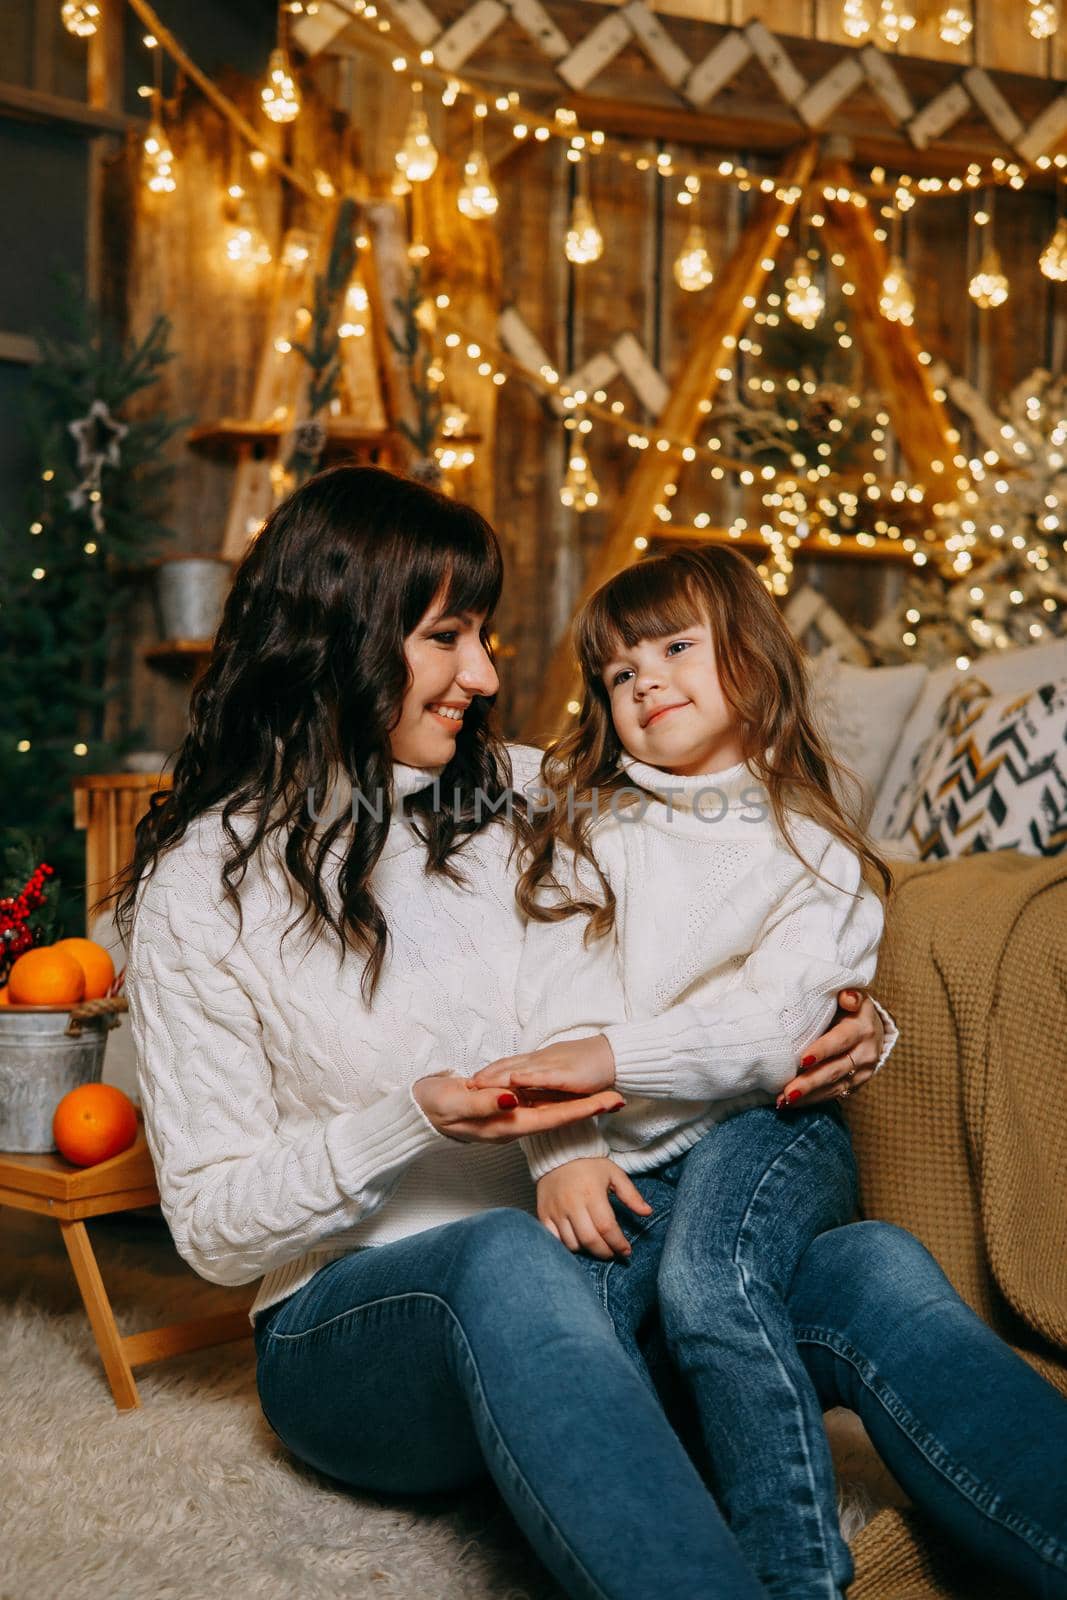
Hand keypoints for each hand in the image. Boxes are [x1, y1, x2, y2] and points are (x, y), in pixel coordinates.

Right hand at [413, 1072, 623, 1142]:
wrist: (416, 1111)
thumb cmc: (434, 1106)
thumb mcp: (456, 1102)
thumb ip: (484, 1101)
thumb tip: (513, 1098)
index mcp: (505, 1124)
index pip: (552, 1117)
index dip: (582, 1110)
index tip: (607, 1103)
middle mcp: (511, 1123)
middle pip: (558, 1116)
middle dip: (589, 1108)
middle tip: (618, 1098)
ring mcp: (507, 1117)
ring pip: (549, 1110)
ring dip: (576, 1103)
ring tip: (603, 1095)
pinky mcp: (502, 1108)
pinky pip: (535, 1104)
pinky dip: (555, 1099)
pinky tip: (568, 1094)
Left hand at [466, 1035, 616, 1099]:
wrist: (615, 1056)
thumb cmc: (589, 1063)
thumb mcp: (558, 1068)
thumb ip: (540, 1075)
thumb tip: (521, 1084)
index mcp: (538, 1060)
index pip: (507, 1065)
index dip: (489, 1072)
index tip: (472, 1080)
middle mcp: (540, 1061)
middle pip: (507, 1066)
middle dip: (485, 1076)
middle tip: (466, 1085)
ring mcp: (552, 1066)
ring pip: (519, 1071)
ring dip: (498, 1077)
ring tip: (479, 1083)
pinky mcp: (565, 1075)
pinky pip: (543, 1077)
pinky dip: (527, 1078)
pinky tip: (514, 1082)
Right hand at [537, 1158, 652, 1260]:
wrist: (557, 1154)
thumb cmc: (589, 1165)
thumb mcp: (614, 1174)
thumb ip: (631, 1195)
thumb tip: (648, 1212)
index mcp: (592, 1193)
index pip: (606, 1228)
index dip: (618, 1244)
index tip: (626, 1251)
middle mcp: (572, 1204)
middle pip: (590, 1240)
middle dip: (605, 1252)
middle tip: (613, 1253)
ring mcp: (555, 1210)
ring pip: (572, 1243)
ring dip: (587, 1250)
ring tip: (596, 1246)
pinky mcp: (543, 1214)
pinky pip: (554, 1240)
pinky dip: (566, 1246)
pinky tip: (577, 1242)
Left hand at [777, 989, 883, 1109]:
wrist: (873, 1027)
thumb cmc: (850, 1008)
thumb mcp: (852, 996)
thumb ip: (849, 995)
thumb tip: (846, 997)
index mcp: (862, 1028)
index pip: (840, 1040)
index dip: (822, 1051)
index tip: (802, 1060)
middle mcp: (865, 1052)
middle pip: (835, 1070)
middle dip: (810, 1082)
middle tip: (787, 1092)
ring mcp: (863, 1072)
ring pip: (834, 1087)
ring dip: (808, 1096)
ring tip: (783, 1100)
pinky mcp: (856, 1084)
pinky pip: (834, 1095)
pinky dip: (812, 1100)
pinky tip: (792, 1103)